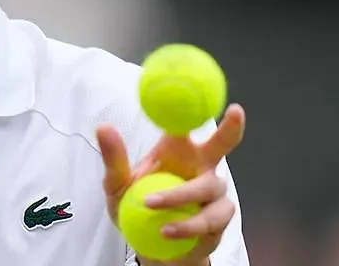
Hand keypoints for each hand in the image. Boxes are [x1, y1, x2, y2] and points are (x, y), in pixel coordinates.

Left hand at [97, 105, 245, 265]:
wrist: (153, 249)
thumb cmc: (136, 210)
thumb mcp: (117, 186)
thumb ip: (114, 159)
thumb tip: (103, 126)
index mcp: (177, 150)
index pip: (184, 123)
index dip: (188, 105)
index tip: (189, 88)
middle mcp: (200, 166)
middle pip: (222, 143)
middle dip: (231, 127)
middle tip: (236, 111)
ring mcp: (214, 192)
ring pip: (209, 186)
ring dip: (180, 195)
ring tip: (150, 205)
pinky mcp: (220, 218)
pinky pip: (211, 218)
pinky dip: (188, 224)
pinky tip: (168, 230)